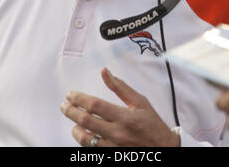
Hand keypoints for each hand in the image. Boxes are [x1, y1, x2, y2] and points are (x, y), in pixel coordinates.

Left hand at [60, 67, 179, 146]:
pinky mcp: (113, 156)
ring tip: (73, 121)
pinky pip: (92, 150)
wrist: (164, 149)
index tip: (71, 95)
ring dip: (75, 128)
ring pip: (85, 139)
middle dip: (70, 111)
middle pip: (86, 121)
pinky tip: (83, 134)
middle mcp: (118, 133)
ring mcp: (114, 147)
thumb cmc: (152, 124)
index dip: (79, 99)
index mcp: (124, 116)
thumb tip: (105, 72)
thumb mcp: (140, 102)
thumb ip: (120, 87)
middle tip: (64, 106)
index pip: (95, 105)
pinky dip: (84, 142)